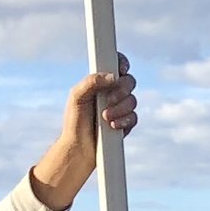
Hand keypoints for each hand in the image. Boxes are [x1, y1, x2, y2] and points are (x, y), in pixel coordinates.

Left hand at [31, 63, 138, 210]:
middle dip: (121, 90)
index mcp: (101, 82)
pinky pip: (134, 117)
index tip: (121, 69)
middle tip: (108, 99)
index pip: (116, 65)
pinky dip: (124, 121)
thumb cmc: (75, 121)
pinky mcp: (126, 123)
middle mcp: (113, 92)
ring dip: (120, 108)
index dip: (122, 63)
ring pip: (132, 100)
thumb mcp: (78, 96)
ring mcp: (121, 108)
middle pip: (129, 81)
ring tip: (105, 117)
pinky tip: (113, 125)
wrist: (79, 147)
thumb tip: (113, 76)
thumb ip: (92, 81)